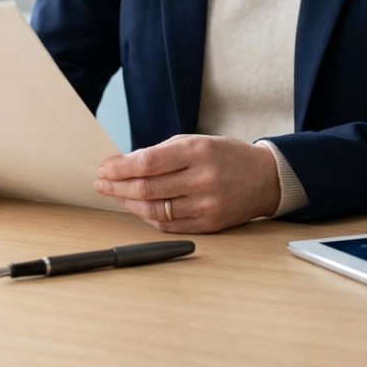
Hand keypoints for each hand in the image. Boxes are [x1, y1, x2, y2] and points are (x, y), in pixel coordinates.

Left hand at [93, 134, 280, 232]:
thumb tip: (124, 164)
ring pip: (155, 209)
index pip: (149, 162)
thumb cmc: (226, 156)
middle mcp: (203, 179)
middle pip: (147, 188)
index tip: (104, 168)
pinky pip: (169, 224)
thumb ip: (162, 153)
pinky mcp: (209, 225)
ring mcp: (207, 205)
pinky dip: (149, 217)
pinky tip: (138, 208)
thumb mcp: (197, 141)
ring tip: (116, 195)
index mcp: (199, 151)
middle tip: (101, 183)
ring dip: (129, 203)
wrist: (265, 179)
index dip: (120, 167)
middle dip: (117, 186)